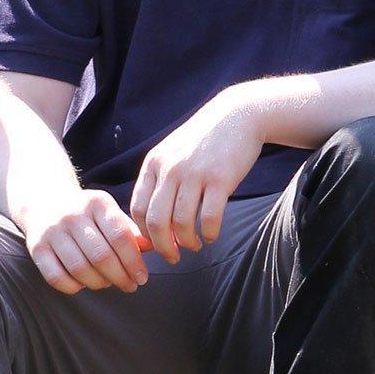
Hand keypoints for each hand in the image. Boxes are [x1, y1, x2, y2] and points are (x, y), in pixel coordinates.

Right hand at [16, 185, 152, 295]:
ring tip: (107, 283)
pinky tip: (83, 284)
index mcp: (96, 203)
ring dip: (99, 283)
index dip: (134, 262)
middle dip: (120, 277)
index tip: (142, 277)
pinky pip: (56, 277)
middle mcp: (72, 215)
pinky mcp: (36, 247)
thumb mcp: (108, 213)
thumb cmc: (86, 214)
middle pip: (102, 256)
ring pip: (80, 269)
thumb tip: (153, 248)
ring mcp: (52, 231)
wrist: (43, 201)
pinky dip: (73, 287)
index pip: (120, 236)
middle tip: (130, 286)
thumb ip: (129, 230)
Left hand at [130, 91, 263, 262]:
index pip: (138, 207)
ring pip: (181, 223)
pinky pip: (209, 218)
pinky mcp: (220, 179)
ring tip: (194, 245)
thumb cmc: (203, 141)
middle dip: (163, 246)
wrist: (236, 116)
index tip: (155, 243)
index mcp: (154, 164)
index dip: (144, 232)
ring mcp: (194, 174)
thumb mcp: (171, 152)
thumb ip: (159, 179)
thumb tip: (150, 218)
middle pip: (156, 220)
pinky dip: (208, 233)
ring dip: (187, 242)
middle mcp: (170, 169)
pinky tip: (210, 235)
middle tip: (172, 257)